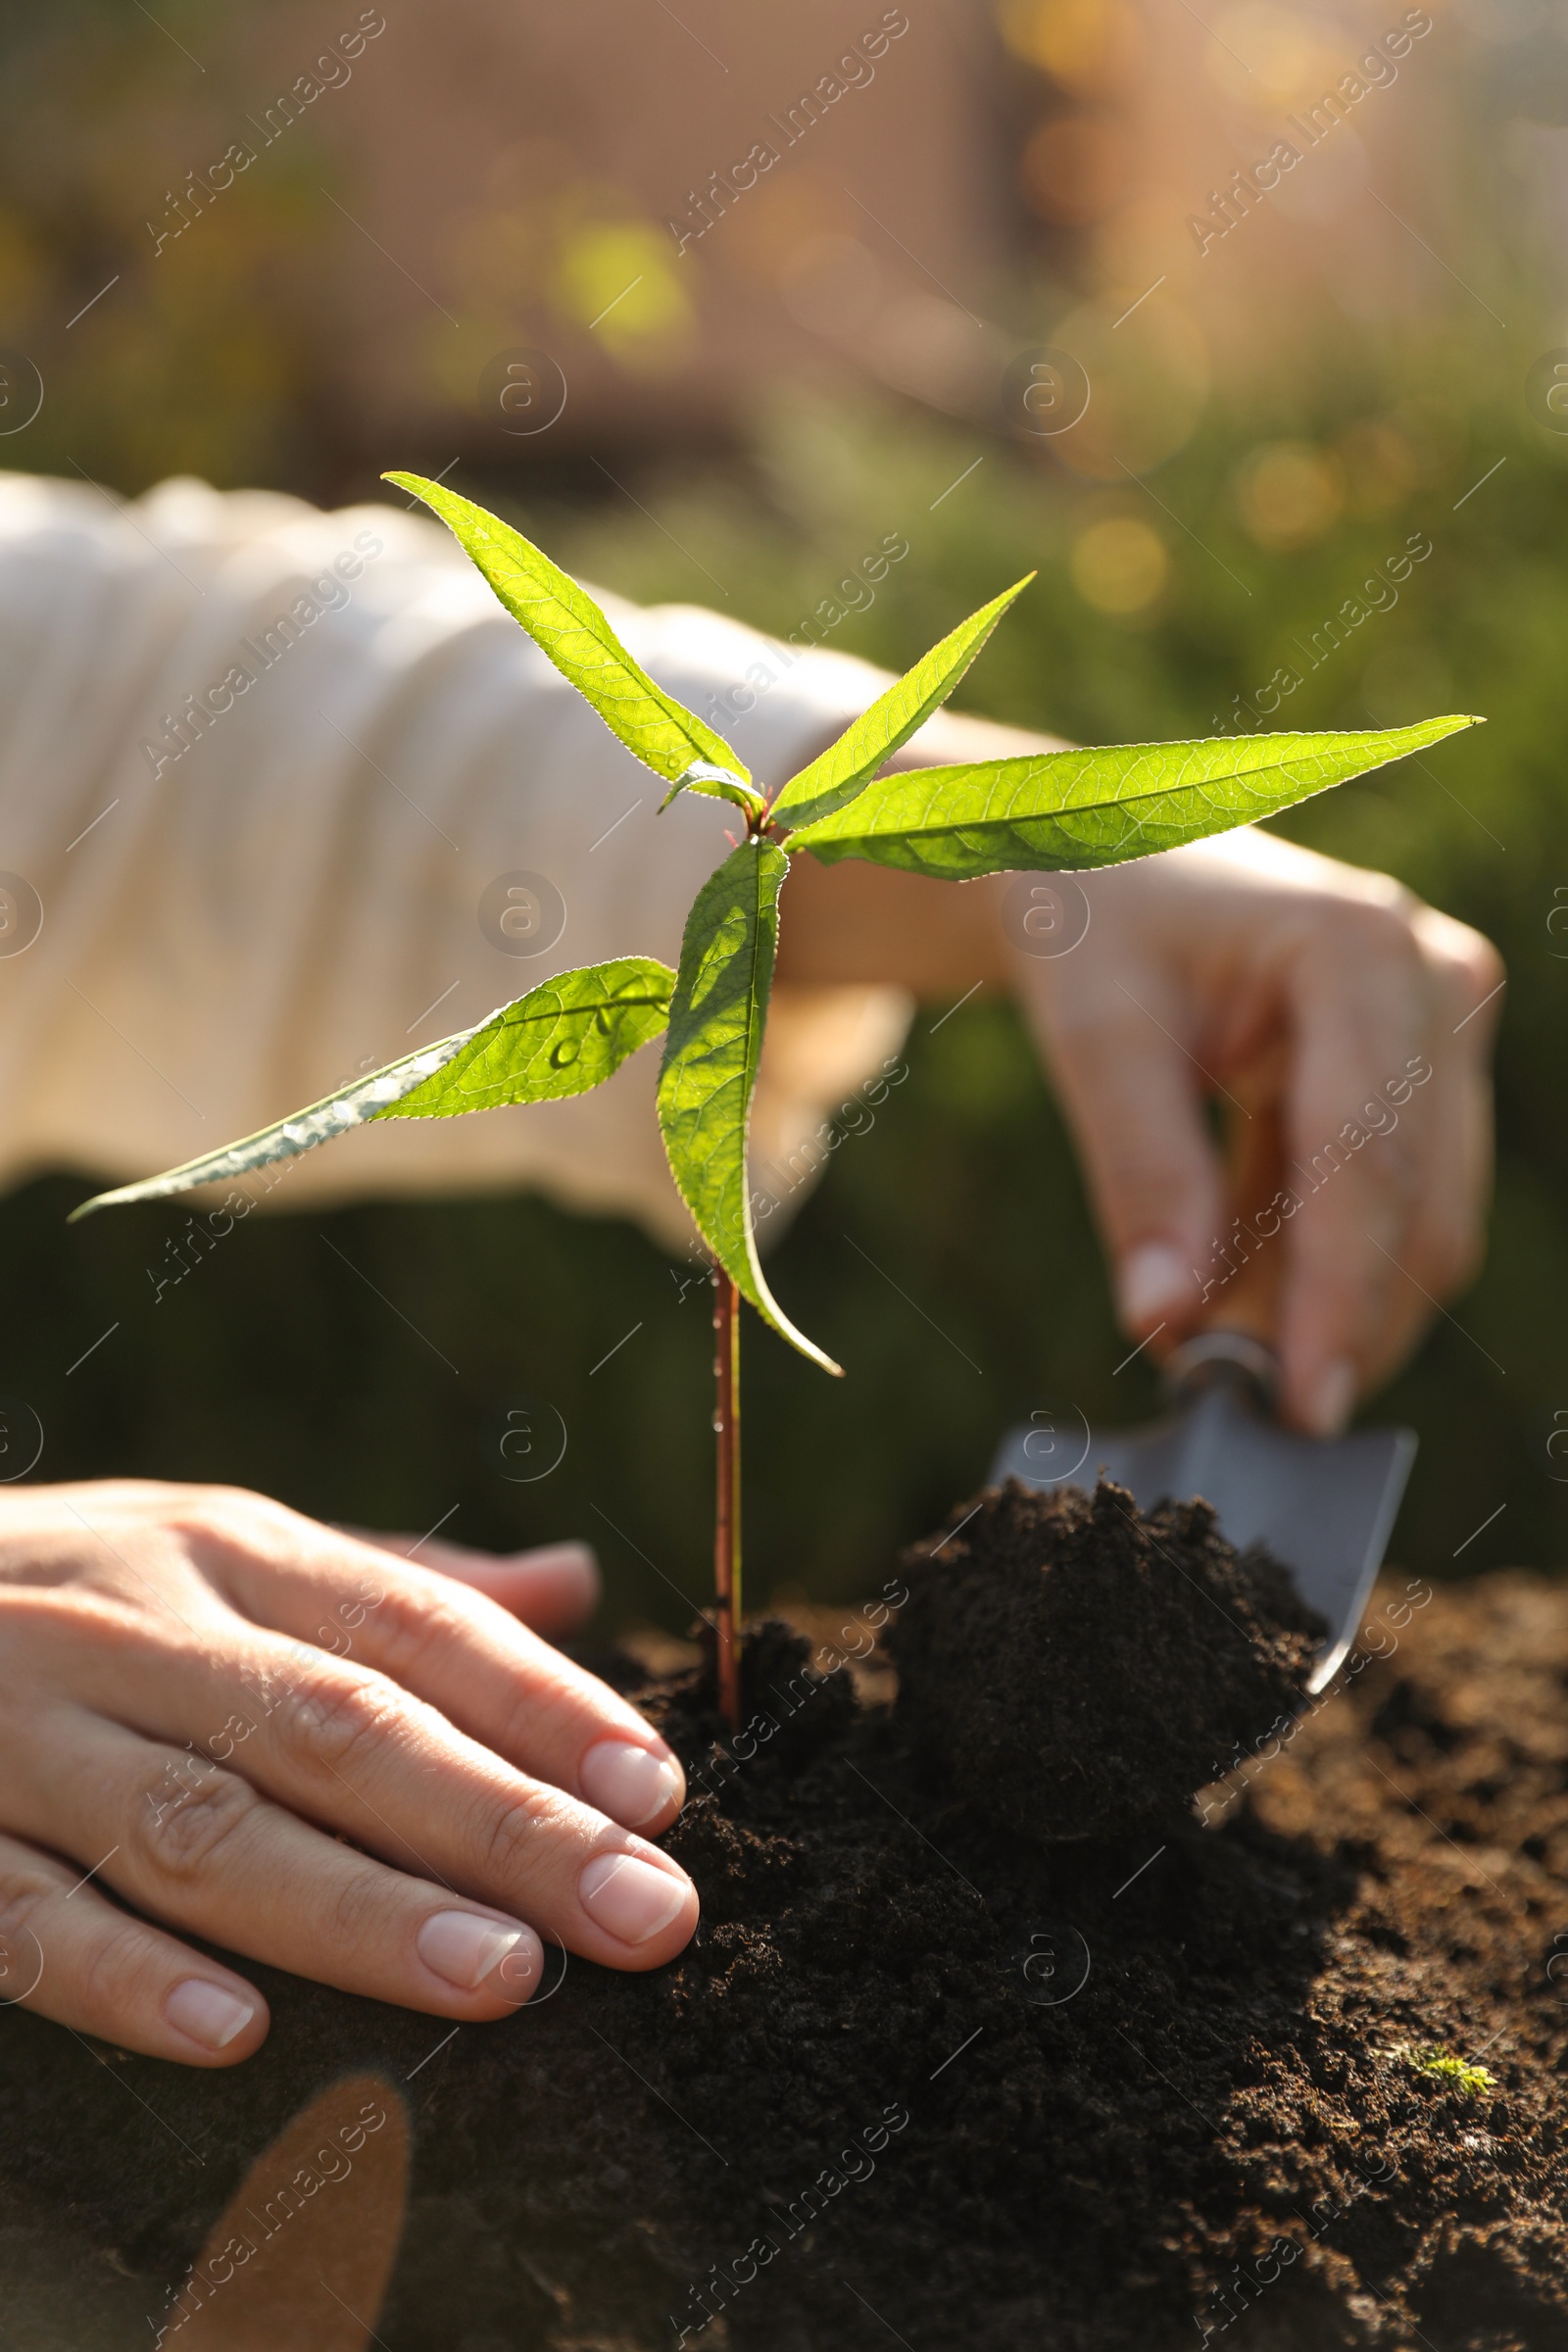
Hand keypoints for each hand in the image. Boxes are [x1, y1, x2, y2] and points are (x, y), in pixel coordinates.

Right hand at [0, 1481, 695, 2065]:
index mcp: (228, 1551)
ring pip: (207, 1824)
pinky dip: (122, 1973)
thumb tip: (573, 1583)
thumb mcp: (222, 1545)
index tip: (658, 1790)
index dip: (540, 1704)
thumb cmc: (72, 1583)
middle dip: (502, 1824)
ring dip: (356, 1906)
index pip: (411, 1626)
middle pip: (341, 1729)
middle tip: (641, 1910)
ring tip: (501, 1976)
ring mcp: (26, 1731)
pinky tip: (231, 2033)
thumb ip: (392, 1582)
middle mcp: (138, 1628)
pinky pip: (25, 1911)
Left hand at [1008, 823, 1502, 1429]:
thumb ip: (1139, 1173)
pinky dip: (1306, 1262)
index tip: (1301, 1404)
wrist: (1109, 860)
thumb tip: (1165, 1321)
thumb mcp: (1097, 1034)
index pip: (1366, 1156)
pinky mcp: (1428, 1068)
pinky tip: (1225, 1289)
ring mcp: (1445, 1022)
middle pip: (1416, 1203)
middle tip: (1232, 1403)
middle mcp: (1435, 977)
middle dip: (1330, 1317)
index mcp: (1361, 947)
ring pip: (1416, 1219)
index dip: (1338, 1294)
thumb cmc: (1098, 923)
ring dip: (1316, 1300)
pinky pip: (1382, 1201)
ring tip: (1204, 1341)